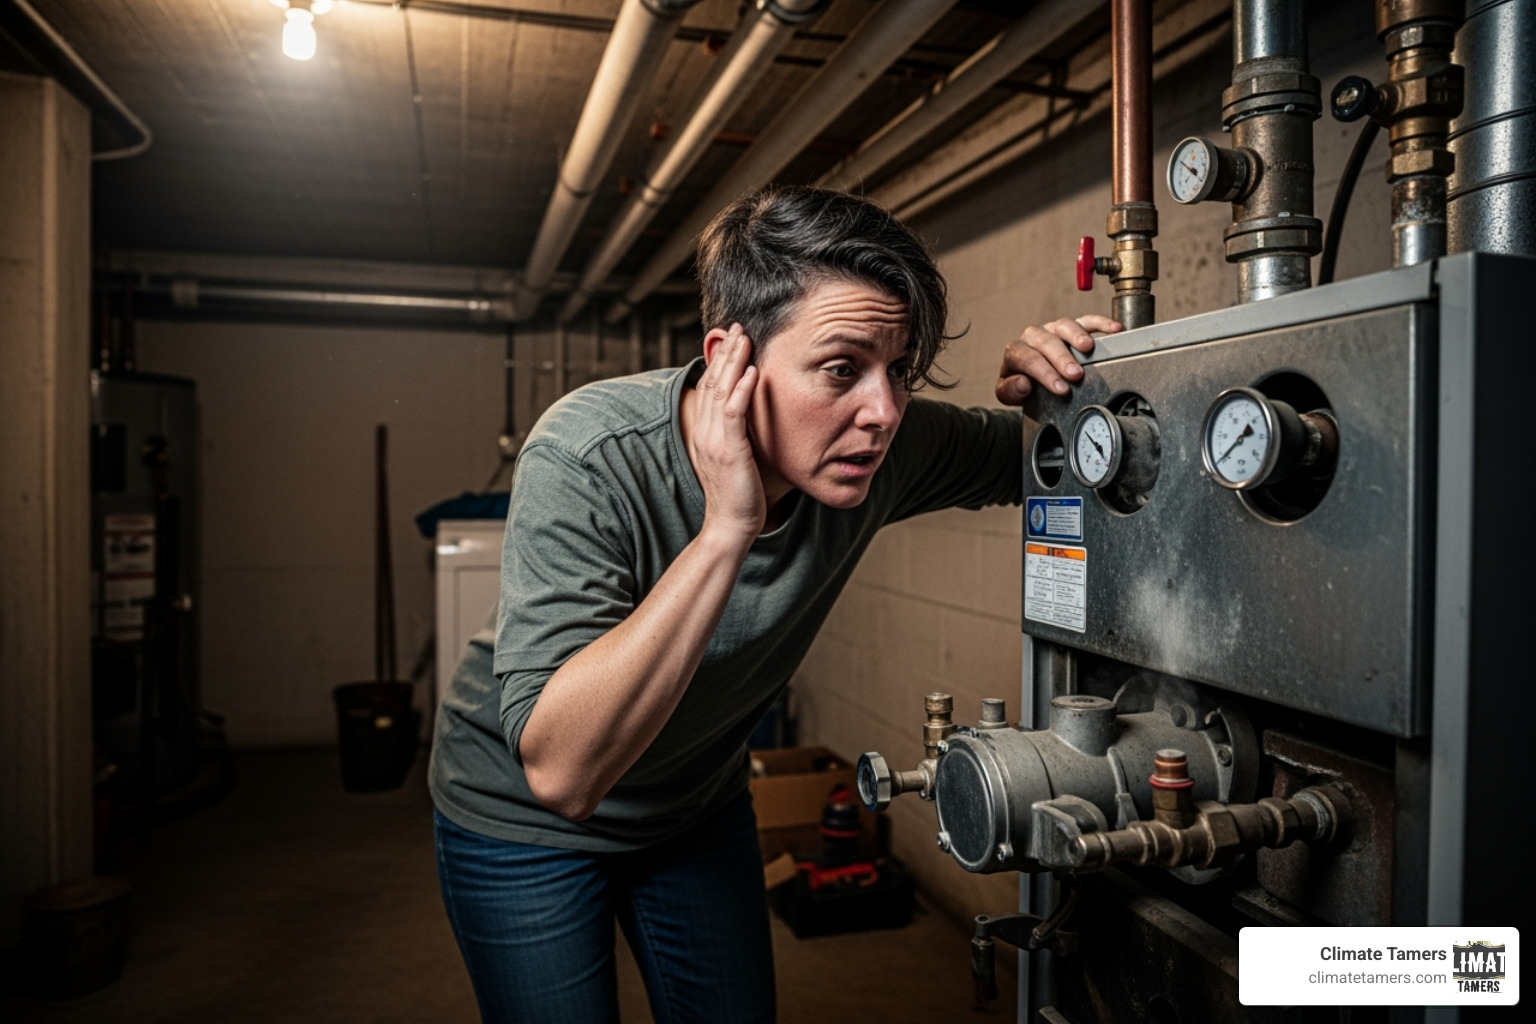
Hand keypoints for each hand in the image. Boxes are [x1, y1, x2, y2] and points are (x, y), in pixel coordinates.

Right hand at [690, 324, 766, 539]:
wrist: (729, 525)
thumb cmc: (738, 495)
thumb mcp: (734, 457)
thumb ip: (737, 434)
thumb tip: (749, 418)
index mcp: (704, 431)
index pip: (710, 387)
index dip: (719, 361)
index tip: (732, 339)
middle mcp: (704, 431)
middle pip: (712, 382)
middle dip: (725, 353)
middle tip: (737, 328)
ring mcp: (714, 440)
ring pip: (721, 391)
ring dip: (733, 362)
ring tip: (744, 339)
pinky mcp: (729, 450)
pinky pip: (734, 414)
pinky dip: (742, 390)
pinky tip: (752, 371)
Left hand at [995, 315, 1122, 403]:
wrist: (1027, 376)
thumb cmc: (1021, 384)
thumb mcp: (1008, 393)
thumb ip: (1010, 391)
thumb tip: (1023, 384)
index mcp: (1016, 351)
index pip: (1027, 358)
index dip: (1044, 373)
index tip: (1061, 388)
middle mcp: (1033, 337)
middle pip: (1047, 341)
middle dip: (1062, 358)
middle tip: (1075, 374)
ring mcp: (1053, 329)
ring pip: (1064, 325)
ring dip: (1077, 335)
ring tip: (1089, 348)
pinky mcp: (1072, 327)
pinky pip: (1086, 320)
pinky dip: (1100, 323)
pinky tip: (1114, 329)